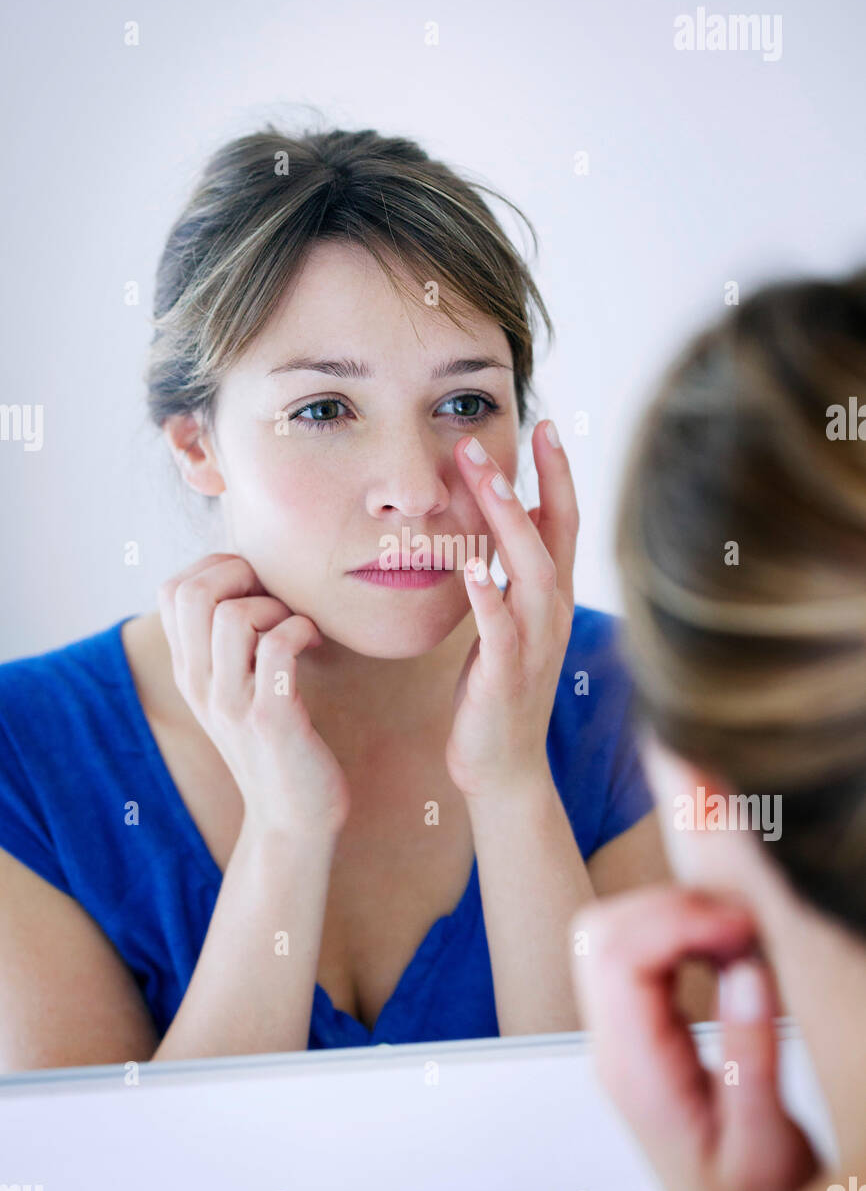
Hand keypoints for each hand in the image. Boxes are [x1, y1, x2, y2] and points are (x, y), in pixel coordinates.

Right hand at [157, 553, 349, 837]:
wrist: (292, 818)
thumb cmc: (276, 743)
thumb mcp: (236, 691)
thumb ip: (227, 645)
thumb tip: (249, 579)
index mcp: (189, 671)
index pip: (169, 590)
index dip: (214, 568)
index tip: (255, 586)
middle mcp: (199, 684)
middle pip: (189, 593)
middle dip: (239, 574)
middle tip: (274, 597)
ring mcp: (231, 702)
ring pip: (233, 615)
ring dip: (274, 606)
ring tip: (295, 627)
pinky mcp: (271, 718)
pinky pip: (278, 646)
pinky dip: (301, 629)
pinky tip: (314, 643)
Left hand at [444, 420, 578, 800]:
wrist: (503, 767)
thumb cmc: (499, 690)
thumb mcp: (512, 622)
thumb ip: (518, 574)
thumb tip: (519, 517)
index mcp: (552, 598)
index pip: (563, 522)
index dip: (557, 473)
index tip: (545, 424)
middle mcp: (552, 614)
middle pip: (552, 534)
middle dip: (532, 480)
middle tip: (496, 436)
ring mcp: (534, 645)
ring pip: (531, 572)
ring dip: (509, 523)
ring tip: (487, 480)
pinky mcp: (506, 677)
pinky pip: (499, 631)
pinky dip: (489, 598)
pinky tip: (473, 569)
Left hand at [570, 885, 819, 1190]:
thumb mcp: (763, 1145)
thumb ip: (752, 1062)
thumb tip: (746, 974)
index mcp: (632, 1070)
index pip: (614, 956)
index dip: (674, 918)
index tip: (739, 925)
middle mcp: (613, 1044)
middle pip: (600, 931)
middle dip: (671, 905)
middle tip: (742, 925)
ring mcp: (619, 1031)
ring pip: (610, 931)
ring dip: (673, 912)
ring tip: (737, 935)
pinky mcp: (639, 1023)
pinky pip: (634, 949)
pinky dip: (678, 928)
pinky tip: (722, 947)